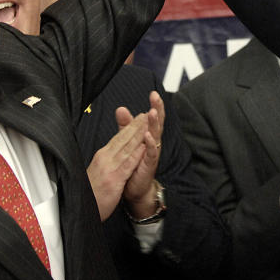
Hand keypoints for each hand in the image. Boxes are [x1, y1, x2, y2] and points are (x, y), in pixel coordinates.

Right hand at [86, 114, 146, 220]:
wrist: (82, 209)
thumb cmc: (90, 194)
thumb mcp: (98, 172)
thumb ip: (106, 160)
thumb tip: (111, 152)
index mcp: (101, 157)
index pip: (118, 139)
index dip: (129, 127)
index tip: (138, 118)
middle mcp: (105, 159)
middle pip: (123, 139)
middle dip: (135, 126)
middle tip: (146, 114)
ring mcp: (109, 168)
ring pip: (126, 148)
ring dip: (138, 135)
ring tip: (148, 124)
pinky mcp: (114, 179)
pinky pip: (127, 164)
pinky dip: (136, 154)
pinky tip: (143, 147)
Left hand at [122, 91, 164, 218]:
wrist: (135, 187)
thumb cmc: (134, 163)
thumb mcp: (129, 141)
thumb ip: (126, 126)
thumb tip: (121, 108)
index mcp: (148, 135)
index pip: (152, 117)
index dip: (154, 105)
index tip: (153, 92)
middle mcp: (153, 142)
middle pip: (157, 122)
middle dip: (158, 109)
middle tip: (156, 96)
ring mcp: (152, 152)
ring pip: (155, 135)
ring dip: (154, 123)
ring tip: (152, 111)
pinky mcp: (149, 164)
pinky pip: (151, 152)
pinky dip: (150, 144)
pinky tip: (148, 136)